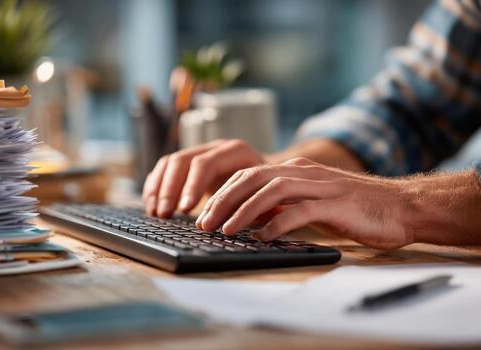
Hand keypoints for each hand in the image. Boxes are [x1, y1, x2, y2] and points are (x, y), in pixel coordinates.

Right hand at [142, 139, 263, 217]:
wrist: (270, 176)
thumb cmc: (271, 189)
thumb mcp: (271, 195)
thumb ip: (261, 206)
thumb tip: (252, 222)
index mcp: (236, 151)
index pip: (206, 163)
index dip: (192, 186)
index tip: (185, 210)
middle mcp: (215, 148)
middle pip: (183, 160)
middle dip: (170, 189)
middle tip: (165, 214)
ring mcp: (200, 152)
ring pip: (170, 163)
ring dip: (159, 188)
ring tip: (156, 213)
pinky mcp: (189, 164)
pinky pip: (164, 169)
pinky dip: (155, 187)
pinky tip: (152, 207)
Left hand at [196, 157, 480, 248]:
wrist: (399, 206)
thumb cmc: (353, 208)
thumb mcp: (310, 203)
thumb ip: (283, 206)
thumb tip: (251, 219)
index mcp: (294, 170)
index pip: (247, 175)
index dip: (222, 193)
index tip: (203, 214)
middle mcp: (303, 172)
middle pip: (252, 179)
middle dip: (223, 200)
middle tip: (203, 223)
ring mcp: (319, 186)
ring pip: (271, 191)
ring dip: (244, 211)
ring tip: (225, 230)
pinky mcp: (335, 203)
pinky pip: (300, 211)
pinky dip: (278, 223)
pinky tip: (262, 237)